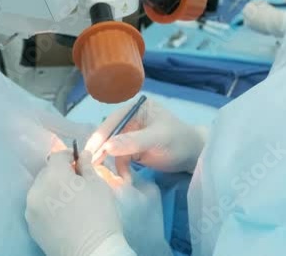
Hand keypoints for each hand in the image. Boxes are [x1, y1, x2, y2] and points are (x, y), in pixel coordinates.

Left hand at [26, 150, 129, 255]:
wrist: (92, 252)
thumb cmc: (99, 215)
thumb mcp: (98, 185)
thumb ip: (86, 167)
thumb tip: (82, 156)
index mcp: (53, 175)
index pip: (57, 156)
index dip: (69, 156)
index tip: (79, 162)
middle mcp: (36, 189)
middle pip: (47, 173)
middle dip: (60, 173)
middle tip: (76, 183)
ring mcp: (31, 209)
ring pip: (40, 190)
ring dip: (52, 189)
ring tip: (68, 201)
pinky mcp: (31, 226)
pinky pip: (38, 207)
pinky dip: (47, 205)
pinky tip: (61, 214)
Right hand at [85, 99, 206, 176]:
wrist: (195, 156)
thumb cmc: (179, 141)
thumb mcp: (157, 139)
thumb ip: (132, 142)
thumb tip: (107, 147)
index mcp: (136, 107)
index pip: (113, 120)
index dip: (101, 135)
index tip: (90, 151)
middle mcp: (131, 118)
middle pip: (109, 133)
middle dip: (101, 150)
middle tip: (91, 166)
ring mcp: (131, 134)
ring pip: (112, 148)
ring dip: (111, 163)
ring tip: (109, 177)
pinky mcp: (132, 148)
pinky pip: (120, 158)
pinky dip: (120, 169)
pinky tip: (124, 179)